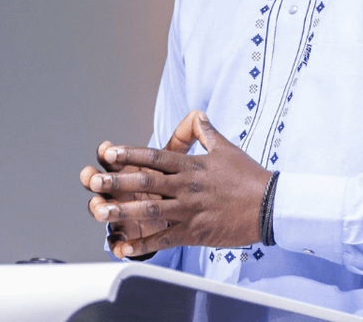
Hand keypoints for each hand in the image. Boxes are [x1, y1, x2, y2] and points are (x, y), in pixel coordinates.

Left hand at [82, 111, 271, 257]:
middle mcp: (187, 186)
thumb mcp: (226, 148)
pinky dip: (143, 244)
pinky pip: (164, 239)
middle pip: (146, 182)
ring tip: (100, 213)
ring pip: (151, 210)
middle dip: (117, 182)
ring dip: (124, 212)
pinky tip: (123, 247)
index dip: (130, 154)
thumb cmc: (249, 176)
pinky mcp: (195, 232)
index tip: (109, 152)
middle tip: (93, 183)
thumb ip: (206, 132)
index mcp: (192, 166)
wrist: (269, 206)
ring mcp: (190, 210)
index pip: (155, 156)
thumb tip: (196, 114)